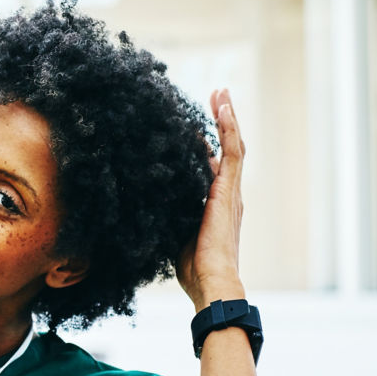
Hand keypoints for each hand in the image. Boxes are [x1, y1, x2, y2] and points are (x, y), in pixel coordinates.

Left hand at [177, 89, 245, 312]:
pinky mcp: (228, 192)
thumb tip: (143, 202)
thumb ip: (166, 214)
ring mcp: (230, 192)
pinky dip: (229, 128)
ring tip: (222, 93)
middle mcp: (228, 194)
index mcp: (216, 205)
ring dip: (227, 117)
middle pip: (228, 149)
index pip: (214, 166)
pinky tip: (223, 109)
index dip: (207, 144)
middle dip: (221, 122)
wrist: (210, 283)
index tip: (195, 126)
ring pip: (233, 144)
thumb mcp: (172, 233)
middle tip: (216, 96)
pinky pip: (233, 152)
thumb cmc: (190, 268)